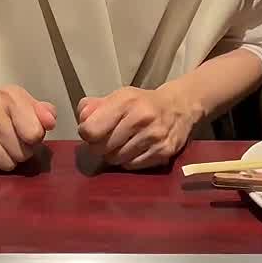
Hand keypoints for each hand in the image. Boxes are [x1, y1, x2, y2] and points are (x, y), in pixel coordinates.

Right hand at [0, 83, 55, 172]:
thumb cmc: (3, 107)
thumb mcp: (26, 103)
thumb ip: (45, 112)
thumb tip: (50, 121)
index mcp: (9, 97)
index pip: (34, 134)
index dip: (35, 139)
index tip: (28, 133)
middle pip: (21, 153)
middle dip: (22, 151)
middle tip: (13, 141)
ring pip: (5, 163)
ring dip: (7, 159)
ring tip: (1, 145)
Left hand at [77, 80, 201, 168]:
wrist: (180, 107)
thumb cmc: (142, 103)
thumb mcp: (118, 96)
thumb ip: (94, 107)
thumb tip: (82, 121)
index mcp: (126, 102)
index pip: (91, 130)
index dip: (87, 134)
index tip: (91, 132)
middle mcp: (141, 119)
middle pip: (102, 148)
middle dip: (99, 146)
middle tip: (106, 140)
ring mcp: (154, 137)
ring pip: (116, 159)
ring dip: (114, 155)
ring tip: (121, 144)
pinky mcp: (163, 152)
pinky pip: (132, 165)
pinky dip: (129, 161)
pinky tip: (134, 150)